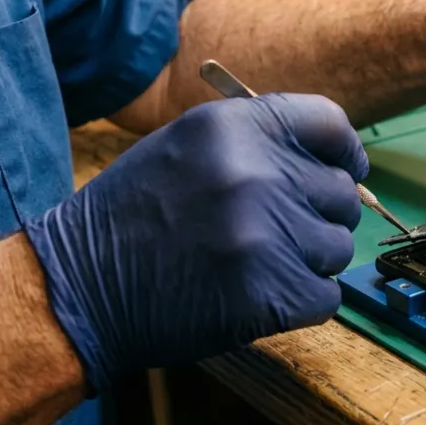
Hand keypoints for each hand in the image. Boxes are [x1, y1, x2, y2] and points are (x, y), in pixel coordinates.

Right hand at [25, 94, 366, 390]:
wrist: (79, 290)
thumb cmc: (134, 217)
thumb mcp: (187, 147)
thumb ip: (259, 143)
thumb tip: (336, 161)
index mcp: (235, 128)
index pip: (330, 123)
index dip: (345, 151)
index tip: (346, 170)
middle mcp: (257, 173)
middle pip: (341, 192)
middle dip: (317, 214)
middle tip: (274, 232)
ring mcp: (267, 236)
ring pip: (337, 246)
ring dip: (309, 260)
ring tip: (256, 263)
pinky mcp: (271, 293)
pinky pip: (327, 295)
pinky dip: (302, 301)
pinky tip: (258, 295)